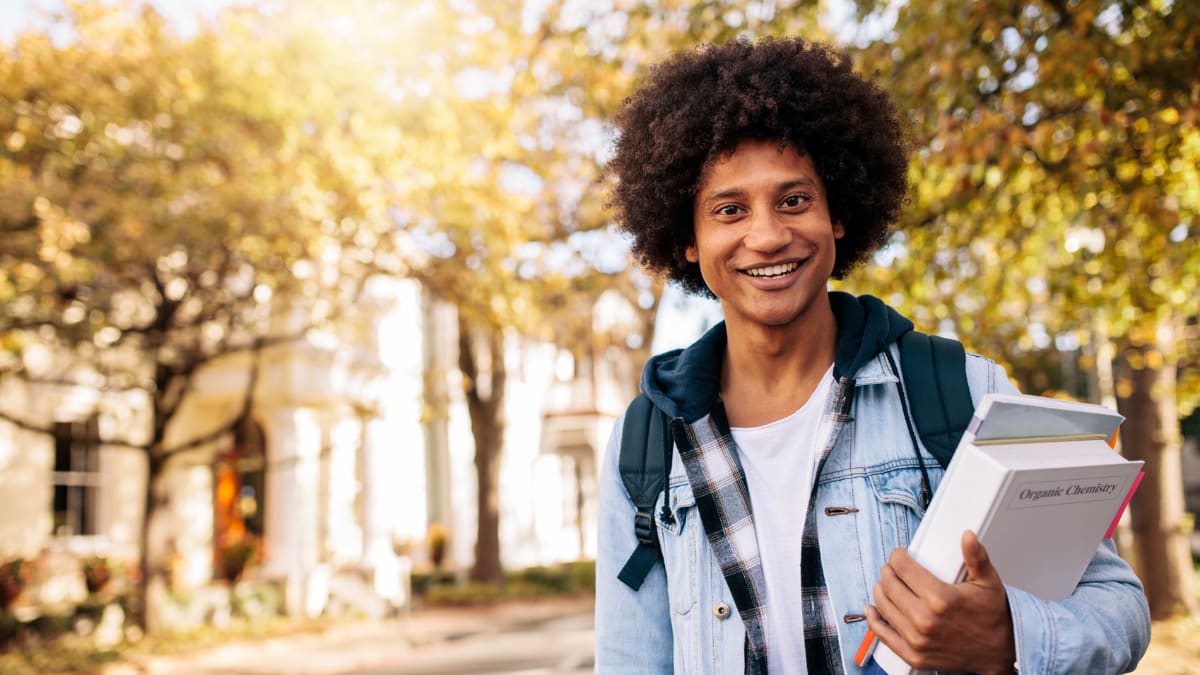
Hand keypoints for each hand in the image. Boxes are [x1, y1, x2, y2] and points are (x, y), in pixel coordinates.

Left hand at [865, 531, 1015, 674]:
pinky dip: (874, 618)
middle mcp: (925, 620)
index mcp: (941, 599)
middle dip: (888, 570)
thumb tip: (968, 536)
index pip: (902, 567)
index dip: (898, 556)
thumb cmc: (992, 617)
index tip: (901, 555)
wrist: (999, 652)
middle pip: (889, 584)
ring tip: (889, 584)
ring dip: (881, 590)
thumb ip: (976, 557)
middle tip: (895, 568)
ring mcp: (917, 640)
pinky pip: (882, 634)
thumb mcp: (988, 582)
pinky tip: (873, 608)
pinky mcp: (913, 655)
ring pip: (882, 605)